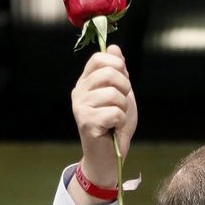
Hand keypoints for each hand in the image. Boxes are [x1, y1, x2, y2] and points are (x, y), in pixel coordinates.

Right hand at [69, 45, 136, 204]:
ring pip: (114, 94)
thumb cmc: (115, 126)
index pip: (99, 58)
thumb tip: (114, 47)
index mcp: (85, 82)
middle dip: (125, 88)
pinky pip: (114, 112)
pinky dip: (120, 122)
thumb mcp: (121, 93)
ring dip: (123, 109)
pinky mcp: (86, 122)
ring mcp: (80, 107)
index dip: (117, 64)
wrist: (110, 156)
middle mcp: (79, 92)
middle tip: (122, 104)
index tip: (123, 79)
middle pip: (109, 73)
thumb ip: (118, 71)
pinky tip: (113, 129)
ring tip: (116, 119)